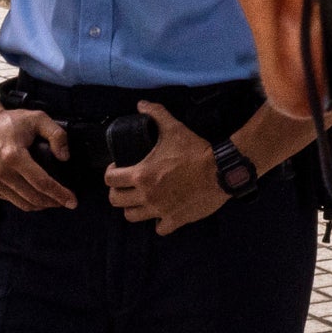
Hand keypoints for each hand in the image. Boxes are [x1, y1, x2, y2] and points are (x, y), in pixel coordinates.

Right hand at [0, 102, 75, 211]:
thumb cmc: (9, 121)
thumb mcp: (38, 119)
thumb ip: (56, 134)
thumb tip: (64, 157)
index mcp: (14, 156)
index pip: (42, 183)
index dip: (60, 194)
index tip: (72, 201)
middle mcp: (1, 171)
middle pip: (33, 198)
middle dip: (53, 203)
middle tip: (65, 201)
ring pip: (21, 203)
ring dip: (40, 205)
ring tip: (52, 200)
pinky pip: (9, 200)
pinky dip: (24, 201)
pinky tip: (33, 194)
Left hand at [106, 102, 230, 234]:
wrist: (221, 171)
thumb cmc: (195, 150)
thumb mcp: (173, 128)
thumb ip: (155, 114)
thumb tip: (141, 104)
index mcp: (141, 175)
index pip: (110, 180)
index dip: (110, 173)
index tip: (117, 169)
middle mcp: (146, 195)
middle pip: (115, 201)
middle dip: (117, 192)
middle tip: (126, 185)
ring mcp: (160, 210)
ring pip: (132, 216)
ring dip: (133, 208)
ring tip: (140, 200)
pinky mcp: (176, 220)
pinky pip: (159, 229)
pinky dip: (159, 223)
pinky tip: (163, 213)